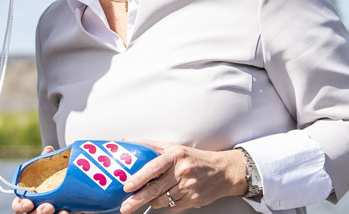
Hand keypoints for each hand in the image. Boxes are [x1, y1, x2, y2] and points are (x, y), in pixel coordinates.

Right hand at [11, 146, 66, 213]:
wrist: (75, 191)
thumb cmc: (55, 181)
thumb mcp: (51, 170)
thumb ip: (48, 161)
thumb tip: (49, 149)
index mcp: (28, 198)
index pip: (18, 205)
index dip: (21, 206)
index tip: (29, 203)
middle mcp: (36, 209)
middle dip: (39, 213)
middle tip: (49, 207)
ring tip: (63, 211)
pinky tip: (70, 211)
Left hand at [118, 140, 247, 212]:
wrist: (223, 171)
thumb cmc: (195, 159)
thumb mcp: (173, 148)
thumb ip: (149, 145)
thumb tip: (126, 141)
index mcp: (175, 156)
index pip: (153, 168)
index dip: (138, 178)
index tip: (127, 186)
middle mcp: (182, 171)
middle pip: (155, 189)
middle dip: (137, 200)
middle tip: (125, 206)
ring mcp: (189, 187)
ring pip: (162, 200)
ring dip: (152, 201)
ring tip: (149, 197)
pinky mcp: (194, 199)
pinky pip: (173, 206)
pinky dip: (166, 204)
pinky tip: (168, 197)